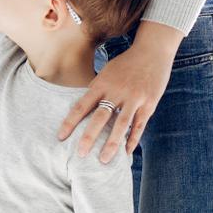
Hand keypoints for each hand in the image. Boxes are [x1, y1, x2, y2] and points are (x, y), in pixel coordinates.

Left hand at [57, 24, 181, 162]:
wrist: (152, 52)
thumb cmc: (125, 64)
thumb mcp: (107, 72)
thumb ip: (96, 89)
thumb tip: (84, 106)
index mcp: (101, 83)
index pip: (81, 106)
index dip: (70, 122)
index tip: (60, 137)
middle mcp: (116, 91)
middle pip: (100, 118)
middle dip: (89, 137)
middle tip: (80, 154)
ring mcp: (134, 98)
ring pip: (121, 125)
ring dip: (111, 144)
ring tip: (104, 160)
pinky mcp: (149, 104)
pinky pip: (139, 125)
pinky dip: (132, 140)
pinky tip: (125, 152)